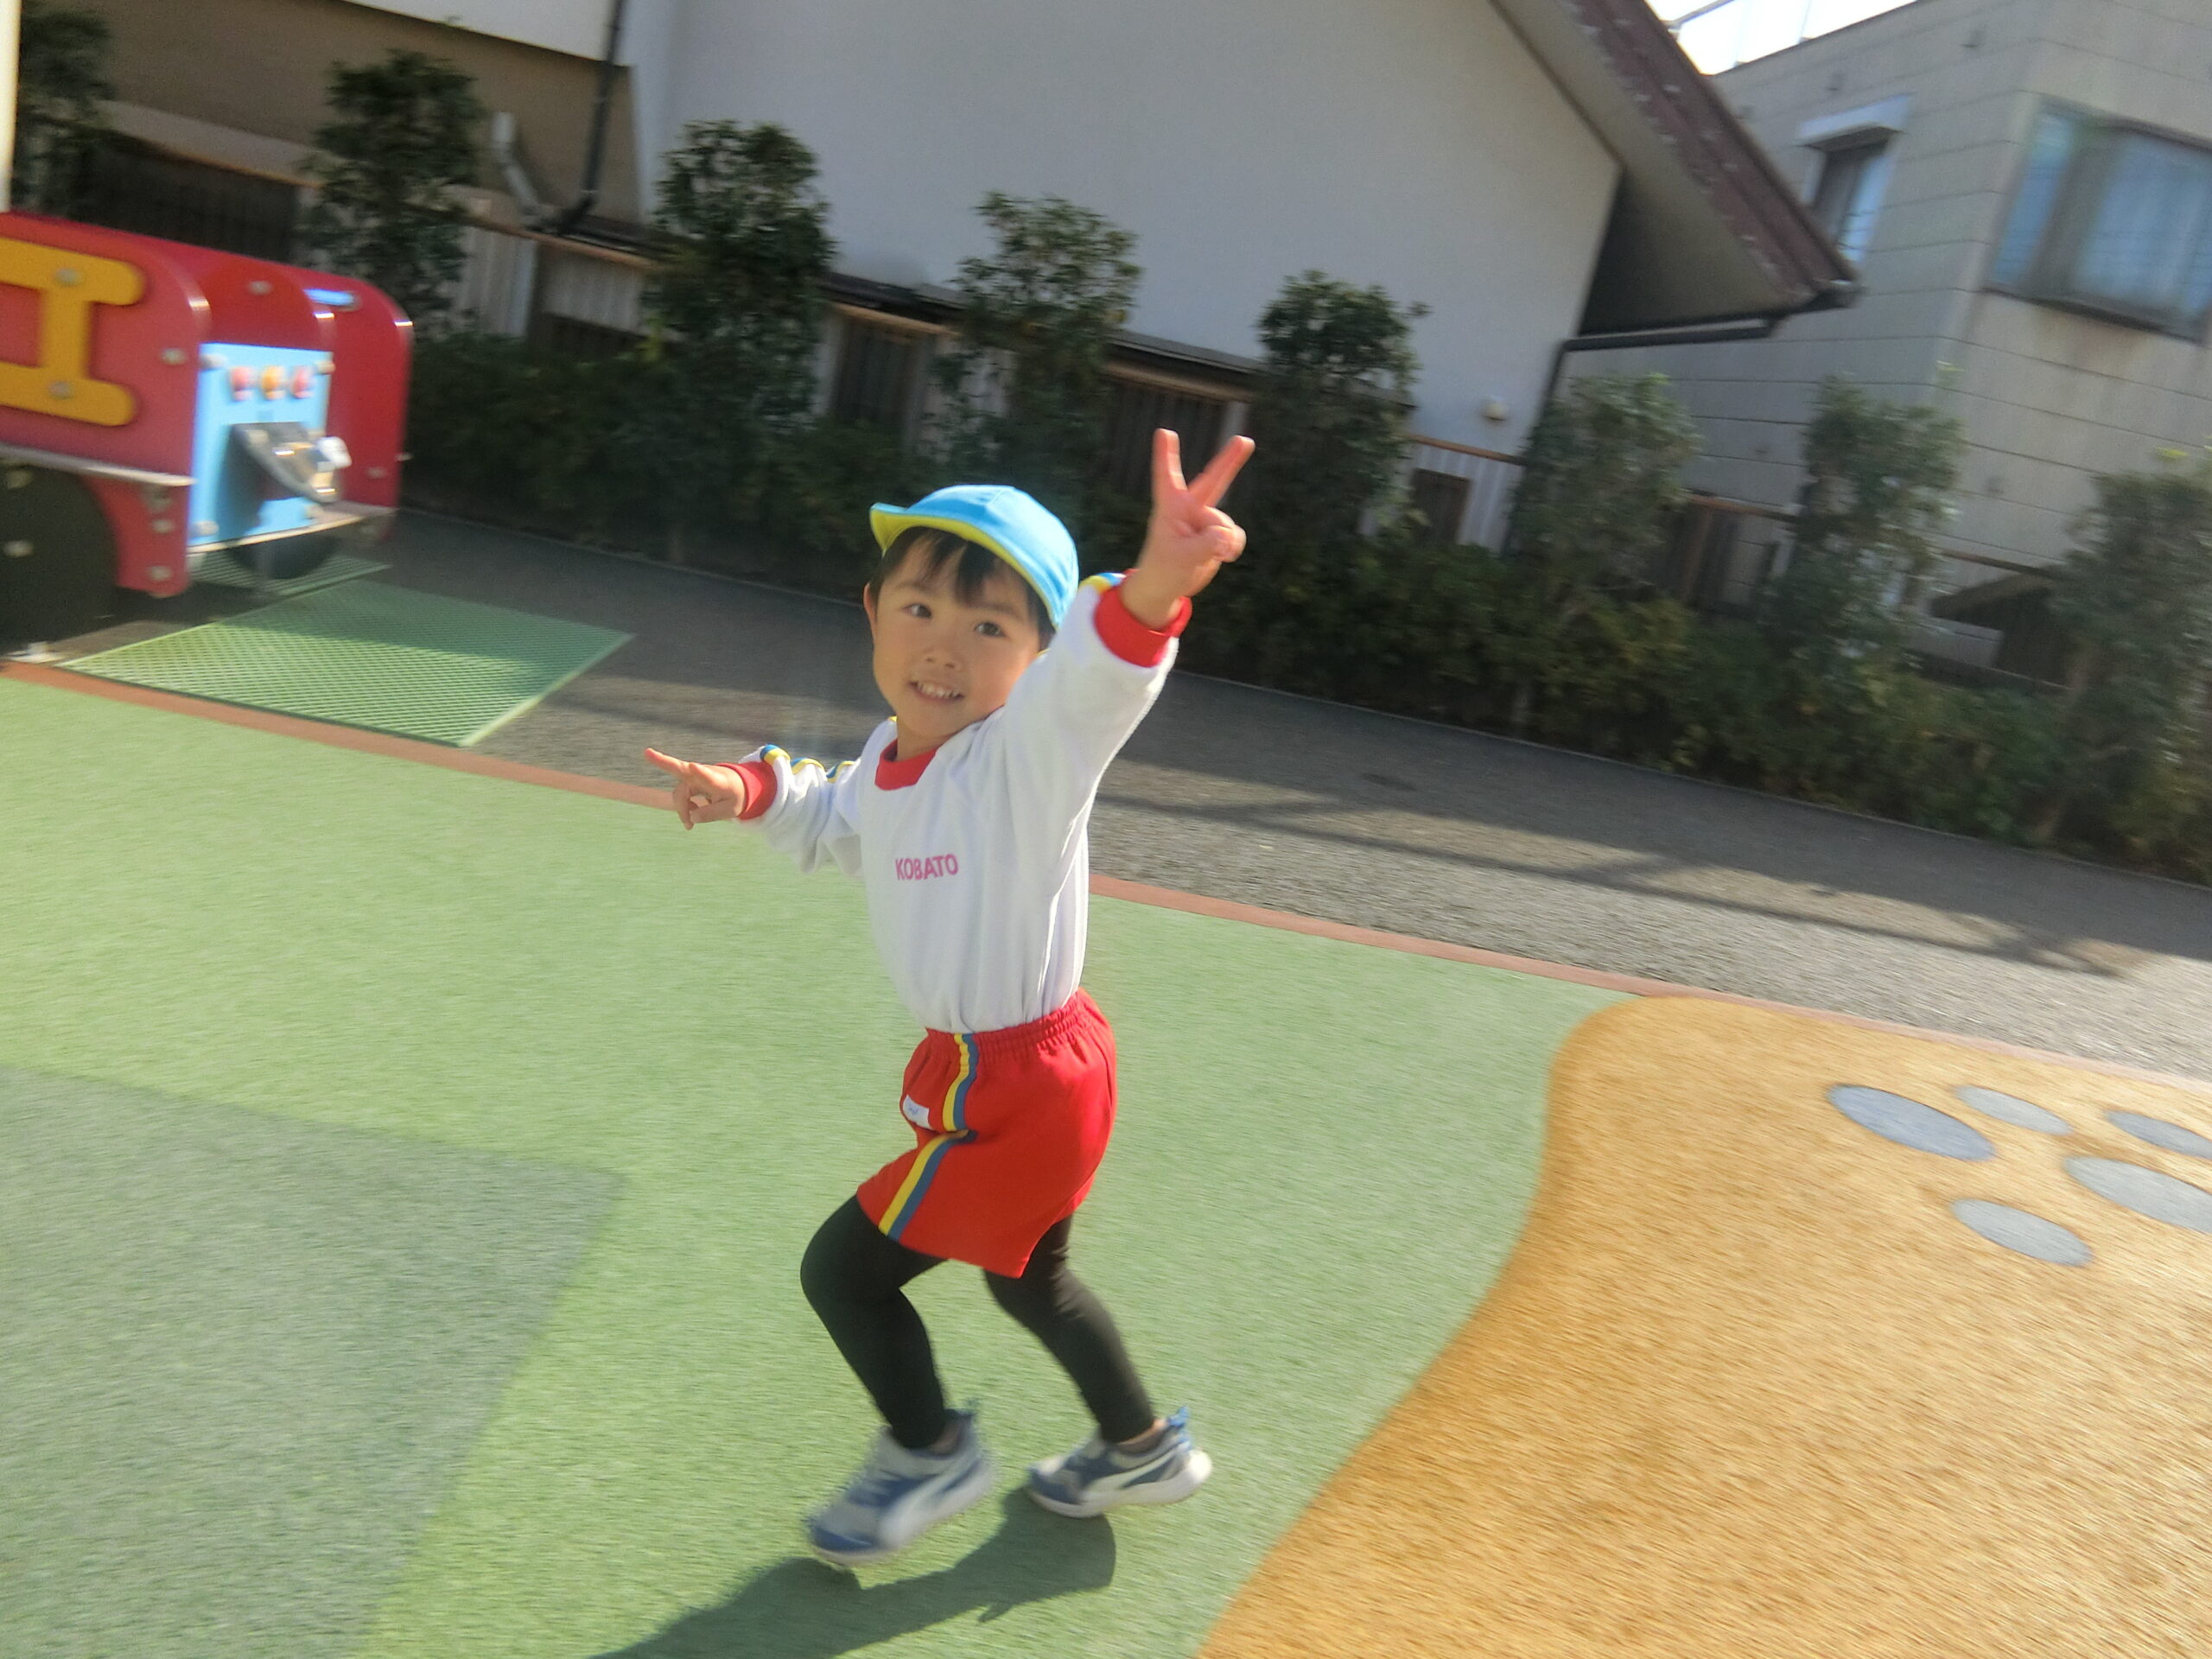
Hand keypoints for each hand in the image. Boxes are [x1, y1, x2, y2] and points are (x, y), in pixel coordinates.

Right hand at [644, 748, 747, 827]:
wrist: (738, 784)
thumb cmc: (735, 796)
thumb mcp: (730, 811)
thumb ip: (711, 815)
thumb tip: (691, 817)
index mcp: (718, 781)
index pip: (708, 776)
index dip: (700, 773)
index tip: (693, 766)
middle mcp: (703, 774)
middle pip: (682, 772)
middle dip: (663, 762)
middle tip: (646, 752)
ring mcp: (694, 775)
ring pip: (679, 792)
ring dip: (682, 809)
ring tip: (689, 825)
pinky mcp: (689, 780)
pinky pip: (679, 794)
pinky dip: (682, 807)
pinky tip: (690, 817)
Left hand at [1120, 428, 1255, 626]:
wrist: (1167, 587)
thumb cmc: (1164, 569)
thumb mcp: (1182, 557)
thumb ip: (1207, 544)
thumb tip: (1228, 536)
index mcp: (1171, 508)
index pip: (1167, 477)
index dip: (1166, 455)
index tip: (1163, 432)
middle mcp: (1190, 508)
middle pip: (1213, 480)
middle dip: (1230, 460)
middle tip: (1244, 440)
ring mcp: (1206, 520)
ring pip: (1227, 525)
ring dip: (1223, 543)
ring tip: (1207, 555)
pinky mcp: (1218, 534)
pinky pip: (1235, 535)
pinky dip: (1233, 547)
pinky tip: (1222, 556)